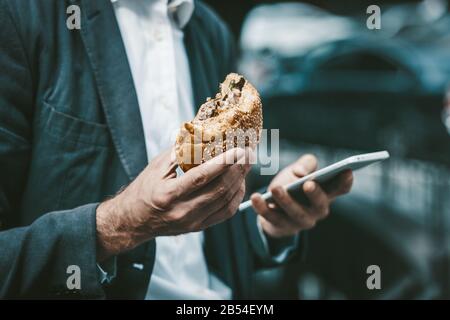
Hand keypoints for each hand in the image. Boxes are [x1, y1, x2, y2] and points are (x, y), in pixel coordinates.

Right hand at [96, 148, 251, 260]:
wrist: (133, 221)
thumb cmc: (143, 190)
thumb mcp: (156, 167)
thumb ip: (180, 151)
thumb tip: (203, 133)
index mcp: (168, 194)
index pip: (201, 177)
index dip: (223, 163)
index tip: (238, 149)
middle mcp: (182, 211)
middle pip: (219, 190)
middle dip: (238, 169)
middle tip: (249, 153)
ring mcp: (192, 222)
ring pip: (226, 202)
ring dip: (240, 181)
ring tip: (247, 164)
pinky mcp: (199, 227)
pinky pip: (225, 213)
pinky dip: (236, 196)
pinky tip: (239, 182)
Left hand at [251, 154, 352, 237]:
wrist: (272, 206)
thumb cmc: (291, 184)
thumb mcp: (298, 171)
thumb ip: (304, 164)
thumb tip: (301, 172)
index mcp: (325, 194)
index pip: (340, 189)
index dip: (345, 181)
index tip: (347, 171)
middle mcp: (316, 211)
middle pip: (320, 205)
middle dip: (315, 194)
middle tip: (308, 183)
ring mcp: (299, 221)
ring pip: (294, 213)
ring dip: (285, 201)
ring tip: (275, 188)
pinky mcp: (280, 226)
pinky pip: (271, 218)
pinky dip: (262, 208)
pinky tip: (255, 198)